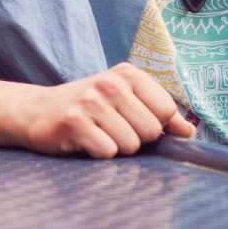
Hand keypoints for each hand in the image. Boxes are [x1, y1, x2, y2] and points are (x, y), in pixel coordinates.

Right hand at [18, 62, 194, 158]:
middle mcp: (110, 82)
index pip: (166, 111)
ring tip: (97, 135)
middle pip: (150, 131)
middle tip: (111, 130)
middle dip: (135, 140)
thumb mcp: (125, 101)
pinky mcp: (73, 121)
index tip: (133, 122)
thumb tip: (189, 132)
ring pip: (130, 145)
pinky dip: (98, 154)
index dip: (155, 126)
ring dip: (116, 148)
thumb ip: (159, 114)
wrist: (37, 111)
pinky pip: (106, 152)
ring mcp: (90, 100)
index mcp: (128, 74)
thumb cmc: (88, 109)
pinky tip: (84, 142)